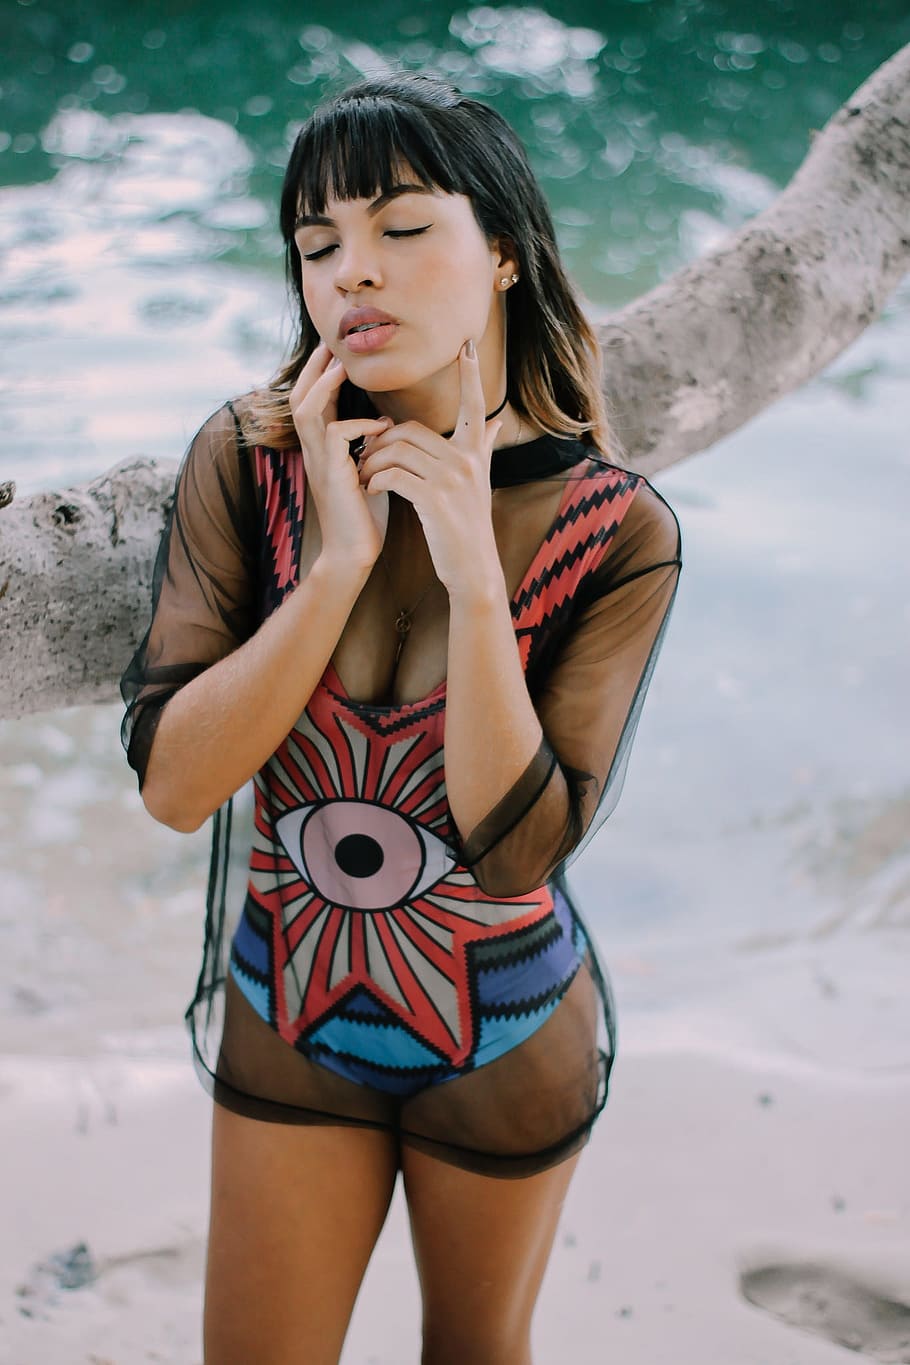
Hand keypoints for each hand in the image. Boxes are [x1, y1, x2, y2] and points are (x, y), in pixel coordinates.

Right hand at [290, 343, 391, 567]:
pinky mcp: (331, 474)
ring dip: (325, 384)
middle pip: (298, 395)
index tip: (341, 352)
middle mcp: (313, 451)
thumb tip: (390, 421)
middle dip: (314, 367)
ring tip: (345, 366)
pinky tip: (381, 426)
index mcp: (322, 448)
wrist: (355, 553)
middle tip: (333, 343)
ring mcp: (318, 461)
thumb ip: (373, 444)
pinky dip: (357, 424)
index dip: (324, 374)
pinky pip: (334, 434)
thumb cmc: (365, 515)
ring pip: (306, 408)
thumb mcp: (370, 470)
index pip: (315, 400)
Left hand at [355, 341, 502, 595]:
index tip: (467, 345)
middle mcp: (466, 461)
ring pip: (397, 451)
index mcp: (474, 453)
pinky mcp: (434, 500)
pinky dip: (376, 481)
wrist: (472, 567)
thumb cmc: (468, 525)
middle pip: (411, 431)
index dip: (471, 375)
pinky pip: (394, 475)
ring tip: (364, 477)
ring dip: (372, 463)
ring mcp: (452, 480)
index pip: (474, 405)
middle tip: (364, 458)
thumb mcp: (480, 482)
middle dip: (381, 443)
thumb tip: (496, 420)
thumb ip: (483, 447)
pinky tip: (372, 491)